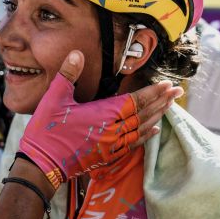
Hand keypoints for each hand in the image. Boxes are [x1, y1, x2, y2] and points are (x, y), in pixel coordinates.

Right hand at [17, 51, 181, 188]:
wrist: (42, 165)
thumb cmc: (46, 131)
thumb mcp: (54, 98)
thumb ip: (68, 74)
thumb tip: (77, 53)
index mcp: (102, 114)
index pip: (135, 101)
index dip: (152, 92)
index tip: (167, 84)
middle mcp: (112, 130)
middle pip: (143, 114)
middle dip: (161, 102)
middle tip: (177, 92)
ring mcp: (111, 145)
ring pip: (140, 129)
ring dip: (156, 116)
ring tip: (169, 106)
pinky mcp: (107, 156)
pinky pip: (132, 145)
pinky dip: (145, 136)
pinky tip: (154, 130)